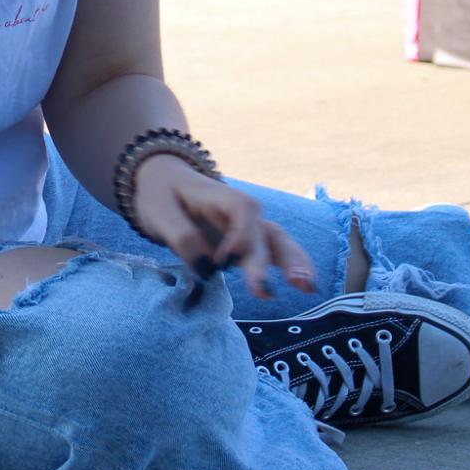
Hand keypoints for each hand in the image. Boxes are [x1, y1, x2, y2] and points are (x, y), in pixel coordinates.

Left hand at [130, 155, 318, 298]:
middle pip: (266, 234)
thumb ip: (181, 237)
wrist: (164, 182)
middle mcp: (246, 212)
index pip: (243, 216)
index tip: (221, 261)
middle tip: (284, 286)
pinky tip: (307, 287)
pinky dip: (292, 267)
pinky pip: (275, 254)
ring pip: (279, 243)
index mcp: (225, 197)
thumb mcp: (159, 212)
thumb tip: (207, 268)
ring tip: (309, 287)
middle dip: (277, 259)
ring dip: (295, 263)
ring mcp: (250, 229)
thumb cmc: (160, 195)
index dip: (238, 239)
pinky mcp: (247, 245)